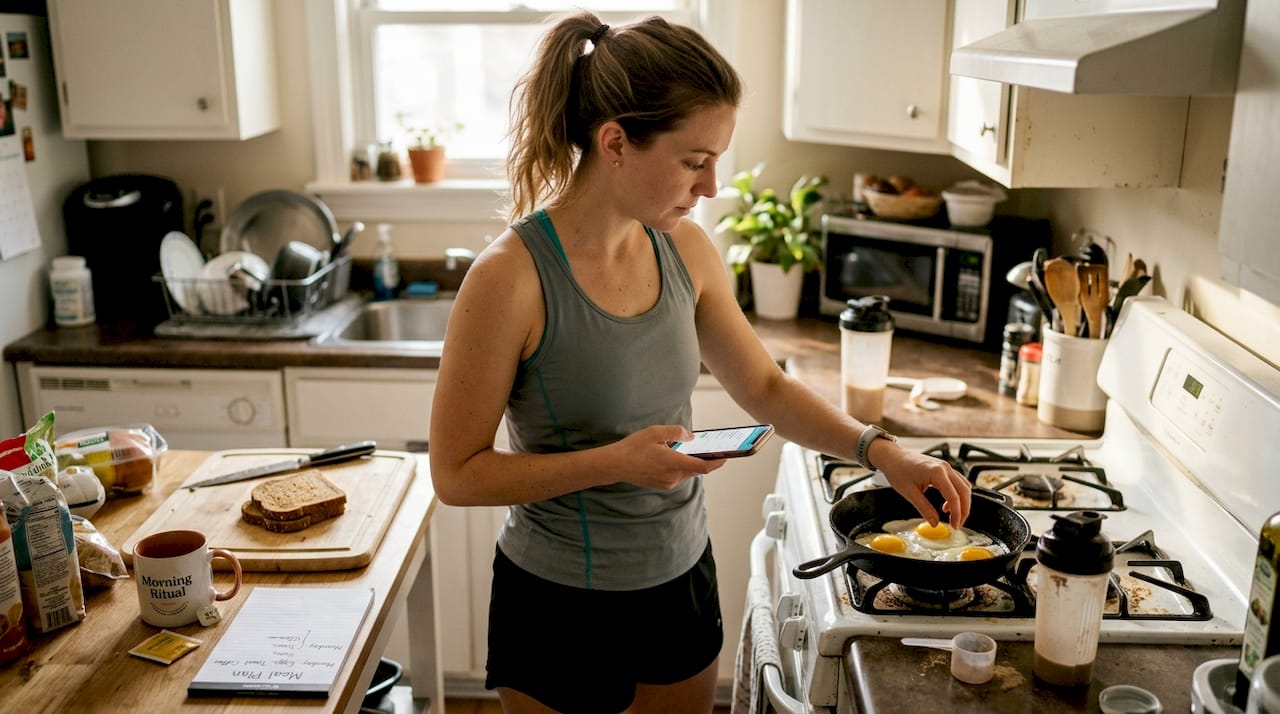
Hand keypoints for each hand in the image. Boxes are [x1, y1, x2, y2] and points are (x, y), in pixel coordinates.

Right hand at [609, 425, 725, 489]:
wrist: (615, 465)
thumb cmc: (634, 447)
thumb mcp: (656, 432)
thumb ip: (677, 433)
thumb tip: (691, 437)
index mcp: (674, 464)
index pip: (704, 466)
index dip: (718, 462)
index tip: (727, 456)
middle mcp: (674, 477)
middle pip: (698, 470)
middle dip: (707, 460)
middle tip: (715, 450)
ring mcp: (668, 483)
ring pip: (688, 473)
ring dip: (693, 463)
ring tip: (697, 450)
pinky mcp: (662, 485)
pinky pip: (679, 476)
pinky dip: (683, 467)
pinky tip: (679, 457)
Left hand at [874, 444, 970, 528]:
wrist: (892, 456)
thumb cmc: (897, 471)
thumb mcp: (910, 493)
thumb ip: (924, 509)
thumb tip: (935, 523)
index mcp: (937, 472)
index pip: (954, 497)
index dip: (957, 514)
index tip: (954, 526)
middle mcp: (945, 467)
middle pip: (964, 491)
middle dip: (964, 510)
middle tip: (957, 524)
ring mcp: (945, 466)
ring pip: (963, 486)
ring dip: (962, 502)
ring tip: (953, 516)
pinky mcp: (943, 468)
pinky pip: (957, 482)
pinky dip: (957, 494)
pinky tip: (947, 505)